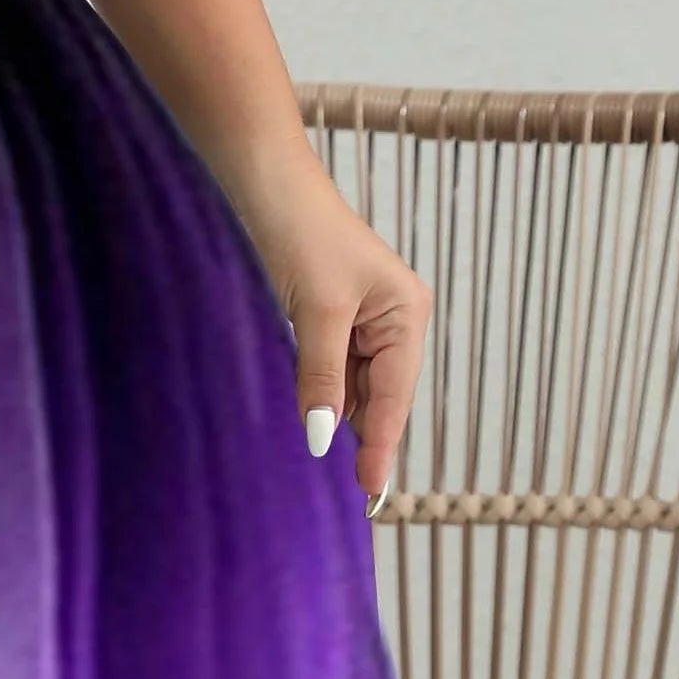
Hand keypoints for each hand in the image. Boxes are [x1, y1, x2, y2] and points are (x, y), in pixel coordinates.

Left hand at [234, 156, 426, 504]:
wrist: (270, 187)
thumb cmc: (303, 237)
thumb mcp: (316, 315)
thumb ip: (322, 379)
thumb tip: (324, 438)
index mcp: (407, 314)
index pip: (396, 396)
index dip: (383, 446)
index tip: (372, 492)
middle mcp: (396, 319)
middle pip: (380, 394)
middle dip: (362, 434)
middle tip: (351, 491)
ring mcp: (368, 318)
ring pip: (355, 385)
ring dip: (339, 414)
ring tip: (328, 460)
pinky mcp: (336, 315)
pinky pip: (335, 367)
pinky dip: (323, 392)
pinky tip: (314, 417)